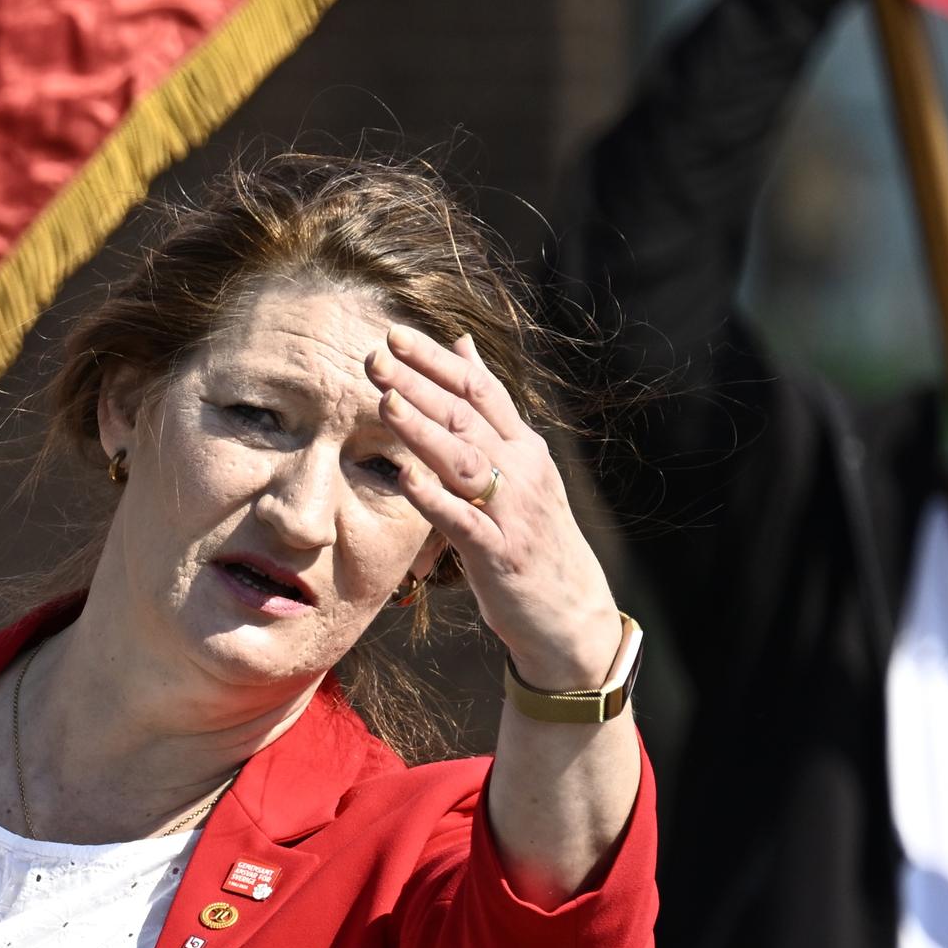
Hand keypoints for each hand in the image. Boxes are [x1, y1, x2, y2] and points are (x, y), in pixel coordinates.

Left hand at [367, 326, 621, 691]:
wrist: (571, 614)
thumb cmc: (531, 536)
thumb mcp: (518, 466)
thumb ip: (488, 411)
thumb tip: (462, 346)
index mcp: (523, 447)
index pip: (479, 389)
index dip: (437, 360)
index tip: (394, 334)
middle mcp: (523, 470)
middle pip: (467, 416)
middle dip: (420, 384)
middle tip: (376, 356)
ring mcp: (513, 511)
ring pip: (465, 460)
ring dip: (424, 430)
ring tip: (385, 401)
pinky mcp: (501, 554)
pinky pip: (464, 522)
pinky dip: (436, 499)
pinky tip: (406, 479)